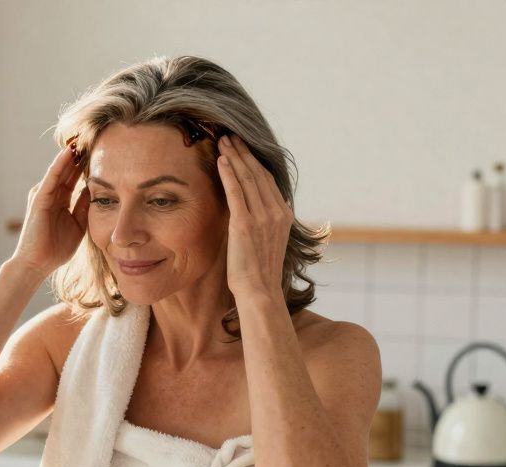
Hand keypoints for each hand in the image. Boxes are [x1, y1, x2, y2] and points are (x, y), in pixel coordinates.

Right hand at [10, 140, 89, 279]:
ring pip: (60, 169)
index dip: (86, 164)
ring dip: (70, 153)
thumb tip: (95, 189)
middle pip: (68, 169)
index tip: (101, 150)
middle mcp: (51, 194)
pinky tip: (69, 152)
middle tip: (93, 135)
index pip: (74, 177)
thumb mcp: (78, 224)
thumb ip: (84, 206)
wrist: (38, 264)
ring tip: (82, 136)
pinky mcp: (39, 198)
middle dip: (79, 153)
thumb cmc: (56, 249)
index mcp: (60, 200)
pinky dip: (60, 164)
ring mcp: (44, 194)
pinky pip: (52, 177)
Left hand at [217, 135, 290, 300]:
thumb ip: (264, 222)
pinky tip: (222, 160)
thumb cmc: (258, 272)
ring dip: (235, 156)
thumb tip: (259, 209)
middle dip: (243, 152)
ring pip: (247, 178)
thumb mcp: (266, 241)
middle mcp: (276, 212)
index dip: (253, 162)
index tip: (242, 148)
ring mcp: (262, 217)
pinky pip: (236, 192)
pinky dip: (229, 173)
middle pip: (258, 174)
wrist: (259, 292)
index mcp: (284, 215)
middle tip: (230, 135)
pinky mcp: (245, 224)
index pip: (267, 180)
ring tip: (223, 140)